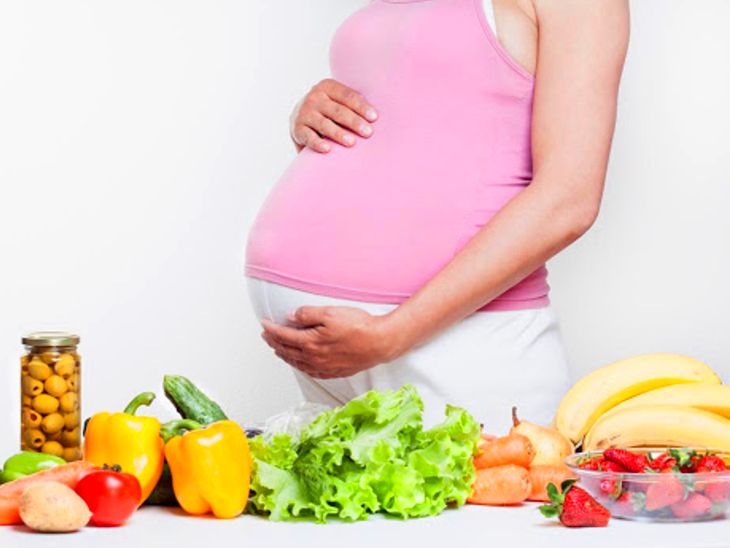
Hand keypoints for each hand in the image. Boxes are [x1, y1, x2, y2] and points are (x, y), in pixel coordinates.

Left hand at [260, 306, 403, 378]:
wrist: (381, 342)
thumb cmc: (360, 327)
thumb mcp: (331, 313)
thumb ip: (308, 314)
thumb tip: (291, 316)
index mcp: (311, 343)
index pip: (284, 336)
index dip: (271, 329)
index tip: (264, 324)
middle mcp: (314, 358)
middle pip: (287, 351)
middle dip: (274, 342)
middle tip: (267, 335)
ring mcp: (324, 367)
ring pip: (297, 363)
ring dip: (285, 355)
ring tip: (278, 349)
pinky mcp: (335, 372)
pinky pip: (310, 372)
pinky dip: (300, 366)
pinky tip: (301, 364)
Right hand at [290, 79, 377, 152]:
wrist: (299, 119)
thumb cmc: (329, 111)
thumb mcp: (337, 101)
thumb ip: (352, 103)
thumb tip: (378, 115)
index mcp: (327, 87)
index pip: (347, 96)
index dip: (361, 107)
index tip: (374, 118)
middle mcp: (314, 97)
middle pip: (338, 111)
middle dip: (354, 122)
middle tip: (368, 133)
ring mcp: (304, 113)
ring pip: (324, 124)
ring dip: (339, 134)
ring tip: (352, 143)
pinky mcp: (297, 129)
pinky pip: (309, 137)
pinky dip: (318, 143)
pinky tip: (328, 149)